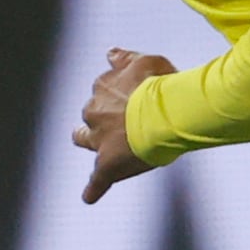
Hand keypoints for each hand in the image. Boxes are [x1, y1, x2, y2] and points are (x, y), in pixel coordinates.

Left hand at [73, 49, 176, 204]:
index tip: (130, 97)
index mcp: (104, 87)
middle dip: (100, 117)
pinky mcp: (107, 166)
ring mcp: (100, 140)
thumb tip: (109, 53)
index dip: (117, 95)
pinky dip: (93, 189)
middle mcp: (95, 112)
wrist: (165, 114)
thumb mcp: (146, 61)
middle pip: (91, 115)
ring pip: (85, 140)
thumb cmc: (160, 85)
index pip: (104, 89)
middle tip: (117, 122)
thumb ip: (125, 58)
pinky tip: (89, 196)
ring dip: (88, 141)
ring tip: (97, 151)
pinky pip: (96, 182)